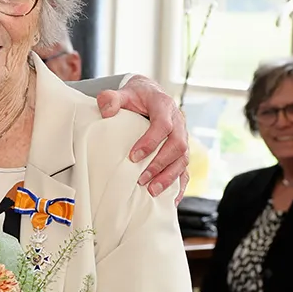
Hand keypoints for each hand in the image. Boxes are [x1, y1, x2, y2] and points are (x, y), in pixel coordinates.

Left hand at [95, 74, 189, 197]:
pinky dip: (180, 185)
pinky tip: (171, 200)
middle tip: (142, 179)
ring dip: (169, 177)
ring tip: (152, 191)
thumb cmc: (136, 96)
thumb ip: (112, 98)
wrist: (149, 94)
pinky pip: (186, 169)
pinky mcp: (181, 151)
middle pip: (178, 145)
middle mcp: (179, 123)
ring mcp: (182, 137)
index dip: (150, 142)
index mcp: (165, 107)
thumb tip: (106, 111)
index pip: (163, 125)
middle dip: (161, 164)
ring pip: (183, 159)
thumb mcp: (123, 92)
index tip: (133, 156)